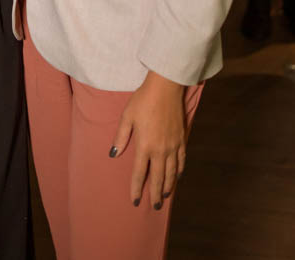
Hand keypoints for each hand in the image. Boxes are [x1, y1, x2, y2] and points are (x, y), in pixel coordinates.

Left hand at [110, 71, 185, 208]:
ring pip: (171, 173)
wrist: (165, 88)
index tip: (135, 201)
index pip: (139, 173)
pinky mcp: (181, 139)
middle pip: (157, 178)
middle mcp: (160, 150)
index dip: (137, 188)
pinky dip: (179, 171)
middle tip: (154, 206)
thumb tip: (113, 154)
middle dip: (155, 194)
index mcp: (144, 146)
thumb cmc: (143, 100)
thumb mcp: (127, 117)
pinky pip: (181, 161)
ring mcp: (173, 146)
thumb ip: (121, 137)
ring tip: (164, 196)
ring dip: (167, 186)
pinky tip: (177, 177)